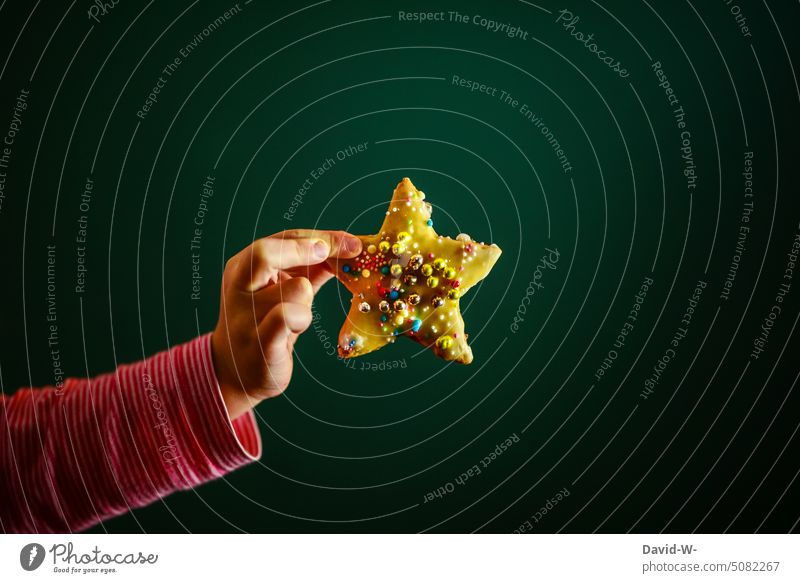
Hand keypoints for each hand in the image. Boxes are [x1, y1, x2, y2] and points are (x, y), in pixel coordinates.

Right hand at [211, 229, 361, 418]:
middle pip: (266, 253)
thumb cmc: (264, 324)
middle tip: (338, 257)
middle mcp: (238, 287)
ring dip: (308, 302)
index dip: (320, 237)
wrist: (236, 372)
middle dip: (306, 251)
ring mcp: (245, 316)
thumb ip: (310, 267)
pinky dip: (301, 317)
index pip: (281, 239)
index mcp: (242, 268)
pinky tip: (298, 327)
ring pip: (295, 289)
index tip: (351, 244)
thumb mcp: (283, 289)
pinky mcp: (260, 343)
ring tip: (299, 319)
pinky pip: (286, 317)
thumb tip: (347, 248)